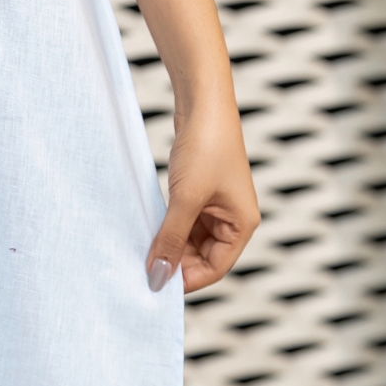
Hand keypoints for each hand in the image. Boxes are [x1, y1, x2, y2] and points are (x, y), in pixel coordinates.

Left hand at [147, 95, 259, 294]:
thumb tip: (158, 277)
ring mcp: (217, 204)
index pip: (215, 268)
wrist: (203, 101)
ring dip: (169, 243)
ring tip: (143, 246)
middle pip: (203, 256)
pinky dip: (168, 225)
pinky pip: (184, 220)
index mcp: (242, 225)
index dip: (186, 279)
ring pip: (191, 239)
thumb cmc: (205, 147)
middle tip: (143, 266)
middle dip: (175, 261)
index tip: (155, 285)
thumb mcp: (185, 199)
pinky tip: (149, 227)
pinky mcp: (201, 191)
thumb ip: (170, 239)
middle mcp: (233, 218)